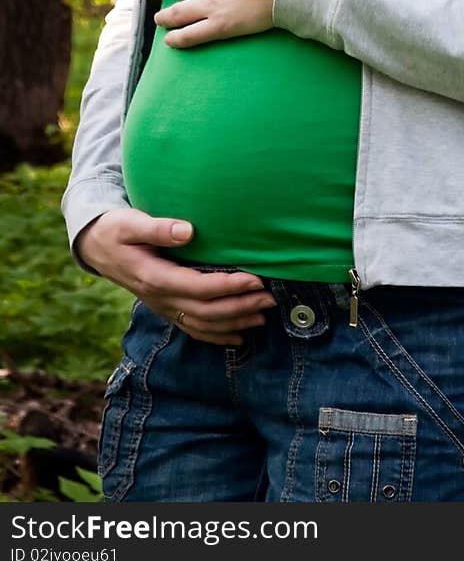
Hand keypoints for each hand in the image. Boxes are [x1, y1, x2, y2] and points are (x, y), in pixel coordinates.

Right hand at [75, 209, 277, 345]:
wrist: (96, 246)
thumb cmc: (116, 229)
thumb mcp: (131, 223)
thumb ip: (159, 228)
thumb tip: (187, 231)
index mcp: (154, 277)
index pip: (198, 287)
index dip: (228, 286)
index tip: (255, 278)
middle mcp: (160, 298)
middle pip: (206, 311)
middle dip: (240, 306)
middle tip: (270, 298)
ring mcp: (163, 306)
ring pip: (202, 324)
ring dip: (234, 322)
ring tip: (263, 315)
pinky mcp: (166, 308)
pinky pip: (193, 328)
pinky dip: (217, 336)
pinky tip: (239, 337)